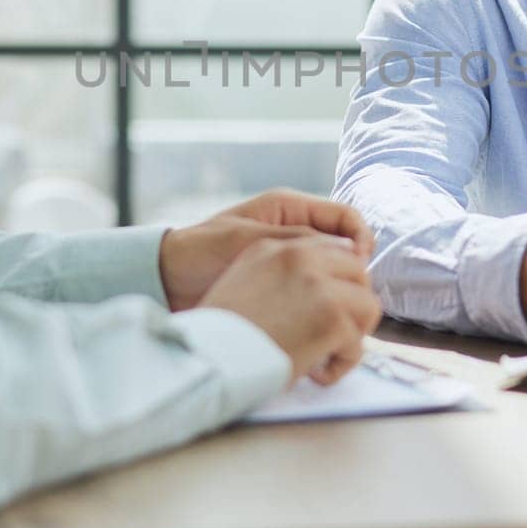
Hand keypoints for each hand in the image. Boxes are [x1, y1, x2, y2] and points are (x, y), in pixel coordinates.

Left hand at [158, 188, 374, 311]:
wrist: (167, 280)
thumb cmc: (200, 251)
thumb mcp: (247, 240)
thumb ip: (295, 240)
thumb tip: (345, 251)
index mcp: (288, 208)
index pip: (344, 216)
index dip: (360, 238)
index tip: (359, 265)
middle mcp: (295, 231)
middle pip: (344, 246)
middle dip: (353, 268)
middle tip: (352, 295)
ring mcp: (290, 259)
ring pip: (332, 271)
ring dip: (339, 288)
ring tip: (339, 311)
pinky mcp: (282, 285)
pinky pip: (314, 289)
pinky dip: (322, 302)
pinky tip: (320, 319)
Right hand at [199, 236, 382, 384]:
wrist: (209, 356)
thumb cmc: (221, 331)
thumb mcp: (244, 279)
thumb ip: (279, 271)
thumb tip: (317, 286)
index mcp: (277, 247)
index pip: (332, 248)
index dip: (341, 279)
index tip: (337, 304)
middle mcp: (301, 258)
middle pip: (358, 272)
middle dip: (353, 304)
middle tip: (334, 333)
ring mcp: (321, 287)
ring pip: (367, 305)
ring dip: (352, 334)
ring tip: (327, 354)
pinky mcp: (332, 319)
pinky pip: (357, 343)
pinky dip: (342, 364)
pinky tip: (317, 373)